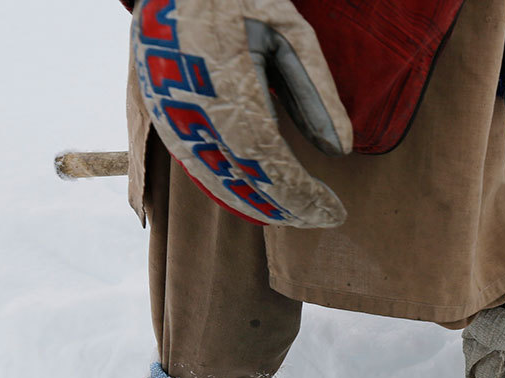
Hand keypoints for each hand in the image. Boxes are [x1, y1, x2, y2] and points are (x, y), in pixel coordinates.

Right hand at [132, 0, 351, 226]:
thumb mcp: (289, 31)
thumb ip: (315, 89)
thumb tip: (341, 150)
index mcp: (228, 87)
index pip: (271, 162)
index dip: (304, 194)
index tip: (335, 211)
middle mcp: (194, 111)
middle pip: (246, 181)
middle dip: (290, 207)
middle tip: (326, 218)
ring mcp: (173, 119)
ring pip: (219, 183)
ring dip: (262, 207)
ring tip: (300, 216)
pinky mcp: (163, 120)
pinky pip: (198, 170)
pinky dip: (231, 193)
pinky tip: (257, 204)